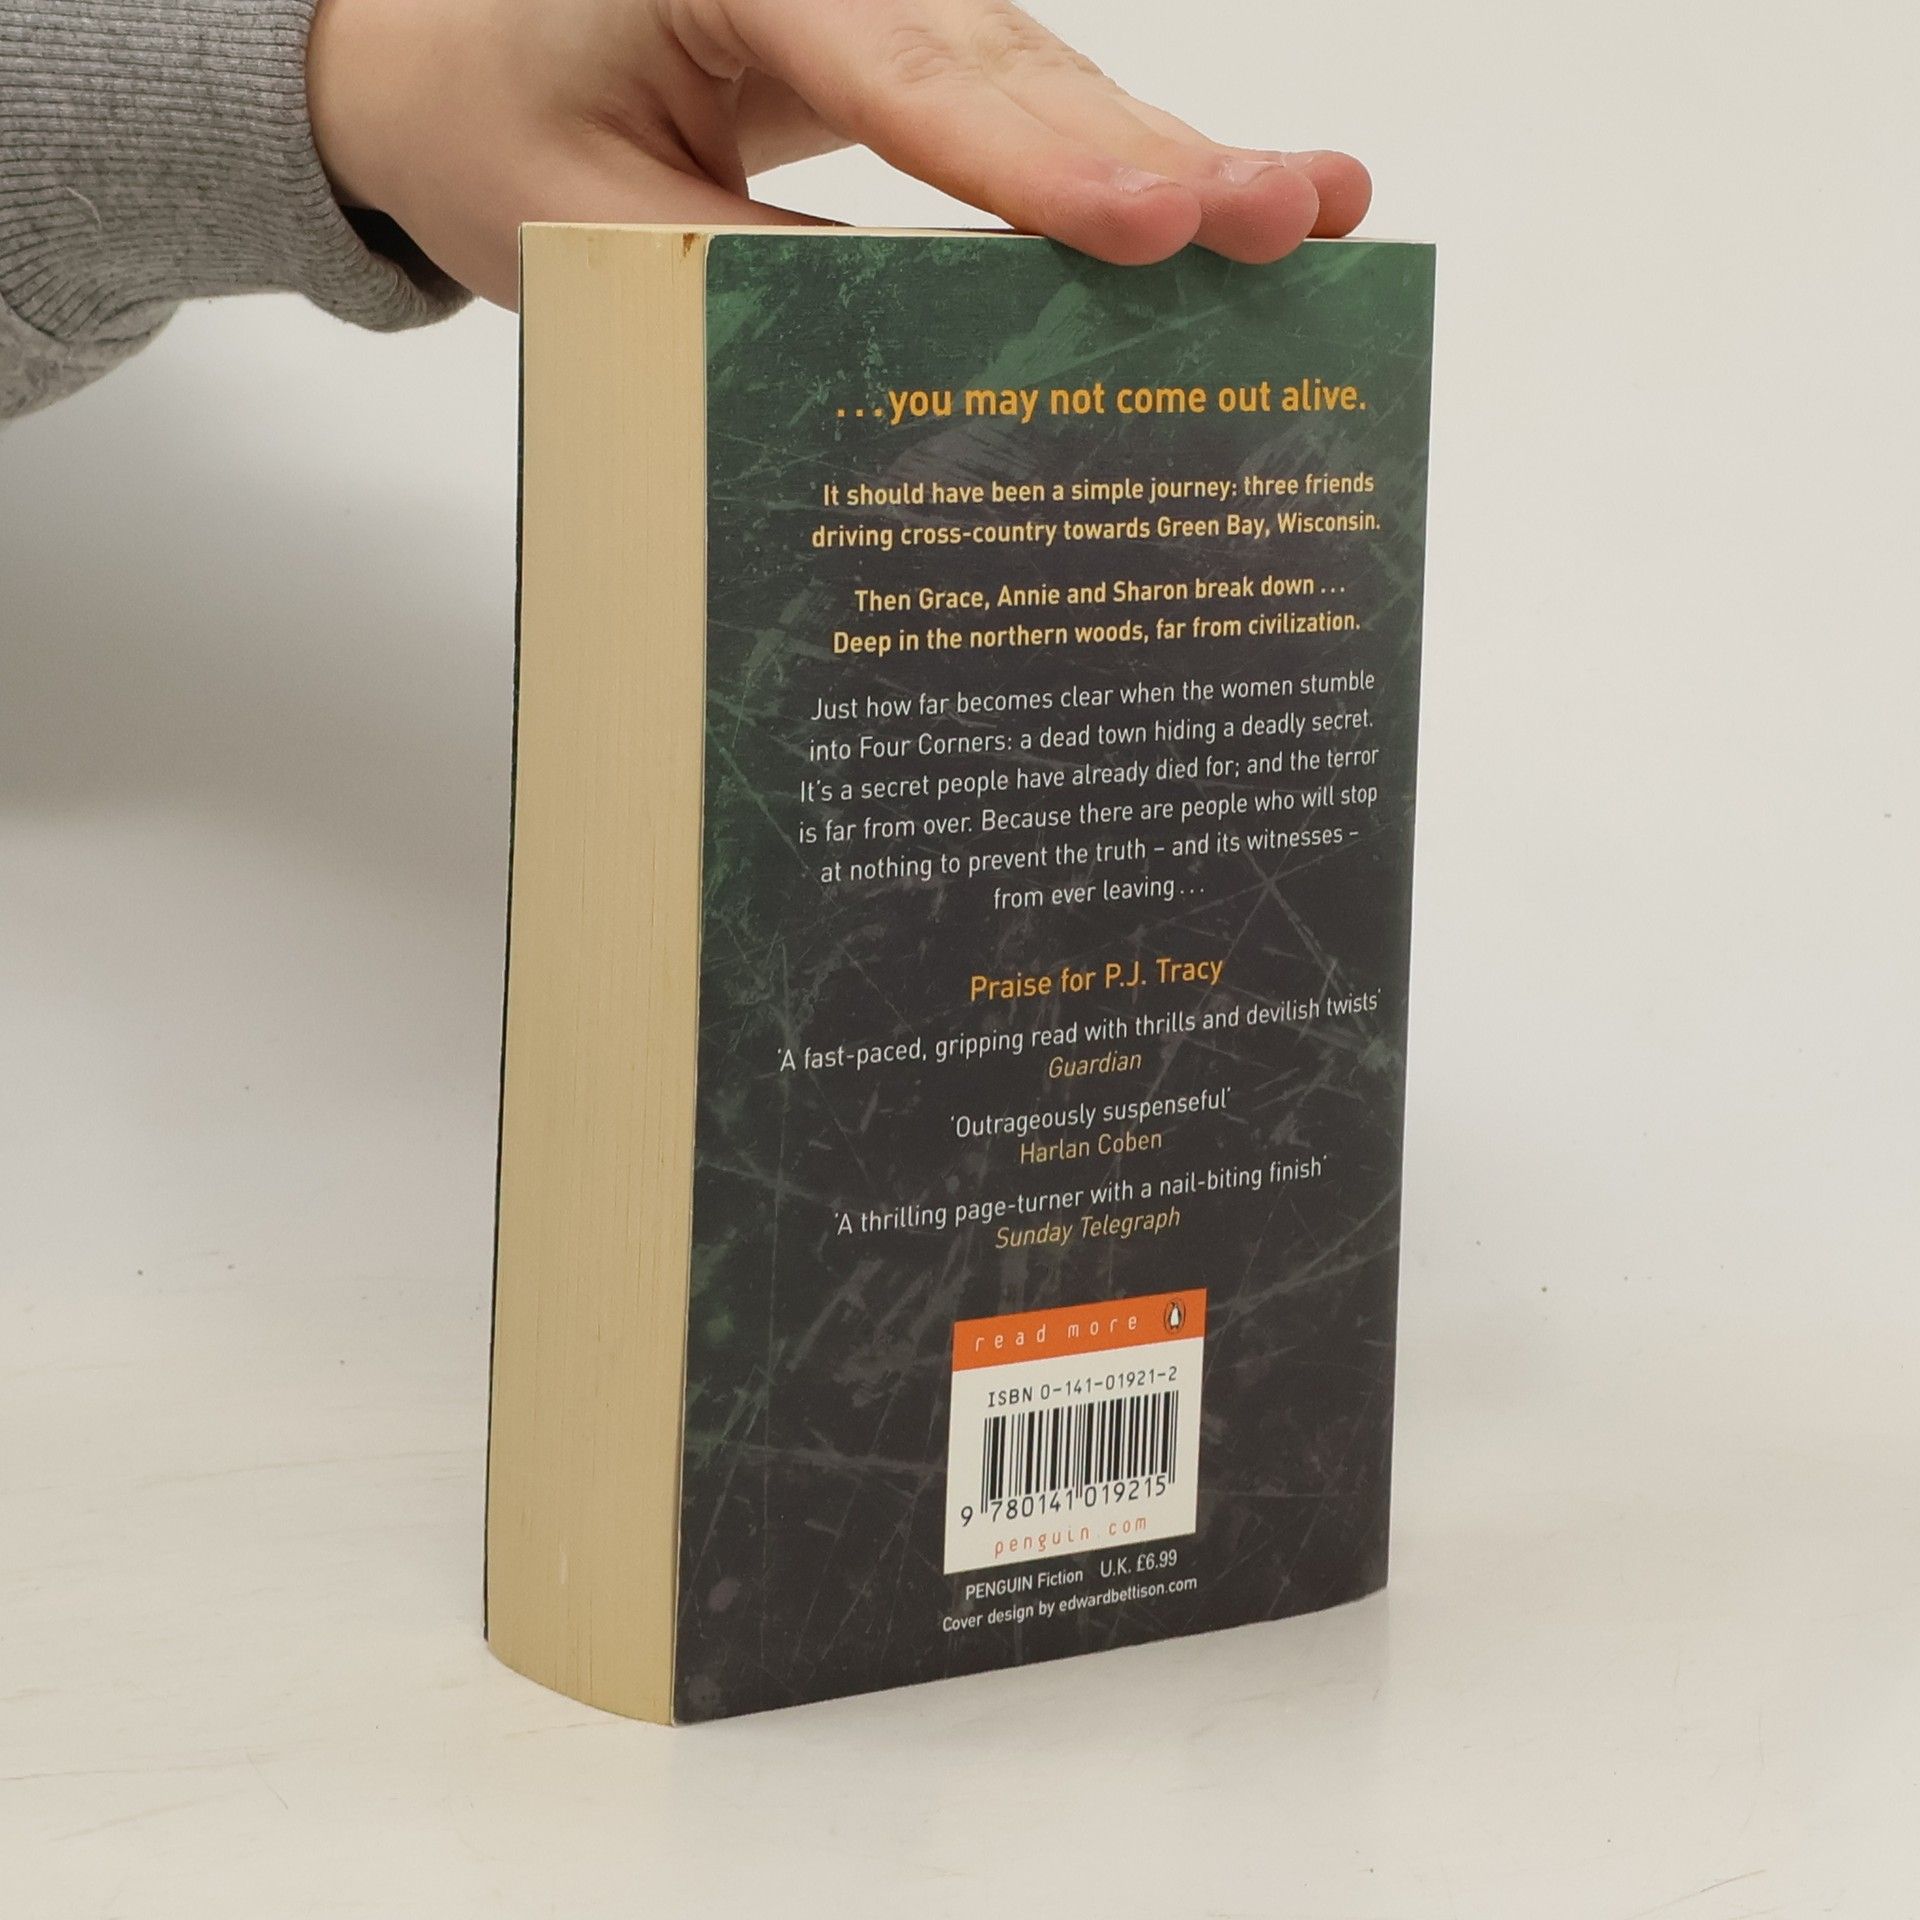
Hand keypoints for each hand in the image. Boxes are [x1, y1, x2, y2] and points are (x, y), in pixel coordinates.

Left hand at [306, 0, 1370, 307]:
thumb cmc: (488, 122)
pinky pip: (1024, 106)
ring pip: (1043, 81)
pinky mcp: (909, 46)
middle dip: (1154, 158)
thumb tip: (918, 366)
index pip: (903, 79)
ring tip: (1305, 210)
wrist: (443, 53)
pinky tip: (1220, 198)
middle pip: (1012, 68)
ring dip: (1172, 159)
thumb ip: (749, 282)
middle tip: (1288, 216)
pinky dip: (1116, 167)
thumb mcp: (586, 227)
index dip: (1034, 166)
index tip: (1148, 228)